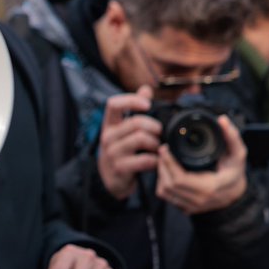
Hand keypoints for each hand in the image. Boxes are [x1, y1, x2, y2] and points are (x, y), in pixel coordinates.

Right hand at [96, 85, 159, 200]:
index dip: (131, 100)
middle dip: (154, 126)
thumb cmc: (121, 151)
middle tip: (161, 133)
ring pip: (140, 139)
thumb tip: (145, 89)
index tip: (147, 105)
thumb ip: (134, 109)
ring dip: (156, 143)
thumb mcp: (124, 130)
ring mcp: (112, 153)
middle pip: (135, 122)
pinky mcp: (120, 168)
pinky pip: (144, 160)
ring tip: (159, 148)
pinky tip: (157, 161)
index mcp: (109, 124)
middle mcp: (108, 137)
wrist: (111, 180)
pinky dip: (155, 160)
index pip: (113, 104)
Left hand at [155, 116, 246, 213]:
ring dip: (160, 175)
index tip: (165, 148)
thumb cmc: (235, 173)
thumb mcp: (238, 154)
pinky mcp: (186, 209)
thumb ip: (232, 137)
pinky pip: (167, 198)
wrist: (237, 194)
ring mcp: (192, 206)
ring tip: (164, 161)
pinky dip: (163, 184)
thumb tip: (223, 120)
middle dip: (162, 166)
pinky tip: (168, 172)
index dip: (168, 163)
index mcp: (209, 187)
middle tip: (163, 151)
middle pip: (168, 185)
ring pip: (164, 192)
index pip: (179, 179)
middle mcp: (199, 200)